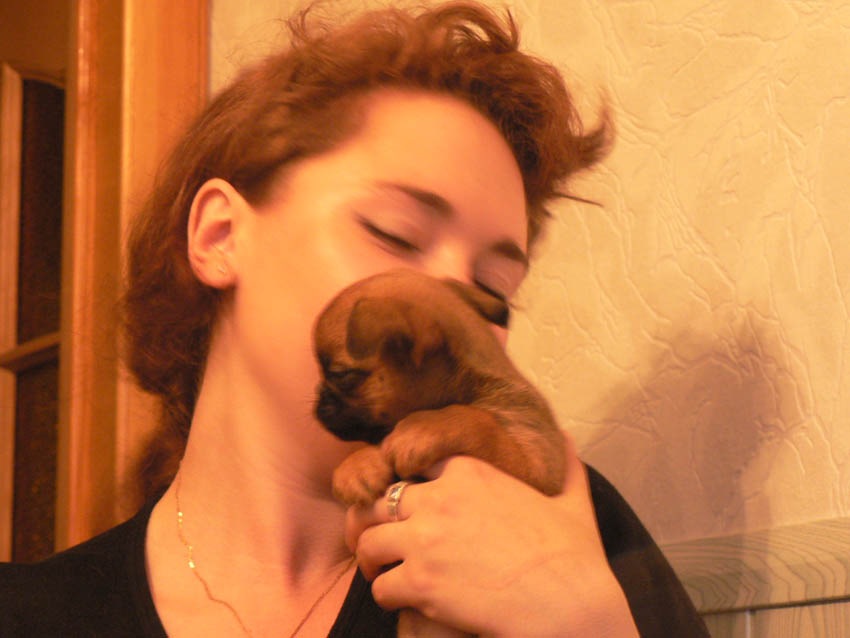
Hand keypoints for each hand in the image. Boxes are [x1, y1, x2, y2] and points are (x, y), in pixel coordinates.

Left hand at [345, 432, 638, 636]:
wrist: (569, 606)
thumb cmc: (574, 558)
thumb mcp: (572, 501)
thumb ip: (564, 465)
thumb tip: (566, 436)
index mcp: (469, 471)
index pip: (412, 465)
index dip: (407, 486)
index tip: (410, 505)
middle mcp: (440, 498)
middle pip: (379, 500)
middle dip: (374, 520)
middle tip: (381, 540)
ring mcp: (425, 539)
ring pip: (368, 541)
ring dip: (374, 559)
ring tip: (385, 571)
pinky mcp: (420, 582)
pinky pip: (381, 587)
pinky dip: (388, 595)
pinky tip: (404, 601)